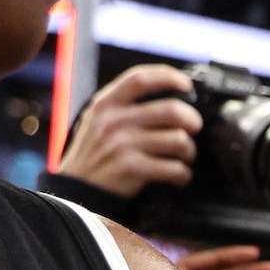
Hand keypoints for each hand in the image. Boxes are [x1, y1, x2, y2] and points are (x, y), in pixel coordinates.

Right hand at [56, 64, 200, 197]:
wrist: (75, 192)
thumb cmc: (93, 155)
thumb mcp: (97, 120)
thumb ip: (123, 105)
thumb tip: (166, 95)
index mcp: (105, 104)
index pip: (140, 78)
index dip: (168, 77)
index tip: (186, 85)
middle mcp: (113, 121)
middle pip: (170, 110)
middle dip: (192, 119)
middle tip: (194, 128)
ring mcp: (122, 145)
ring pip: (178, 139)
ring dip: (189, 150)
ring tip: (185, 155)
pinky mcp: (132, 169)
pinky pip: (174, 168)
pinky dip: (183, 174)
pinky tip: (179, 176)